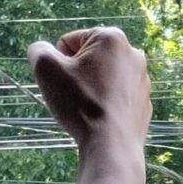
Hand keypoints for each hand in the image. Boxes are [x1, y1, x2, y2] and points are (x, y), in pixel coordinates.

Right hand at [27, 26, 151, 159]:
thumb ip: (38, 50)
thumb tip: (42, 50)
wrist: (111, 146)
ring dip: (89, 89)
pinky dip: (104, 105)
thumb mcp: (45, 69)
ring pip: (102, 79)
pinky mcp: (143, 103)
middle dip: (76, 74)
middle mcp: (133, 54)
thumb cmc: (80, 104)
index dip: (58, 62)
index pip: (69, 41)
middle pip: (88, 59)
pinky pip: (114, 98)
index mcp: (112, 37)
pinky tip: (100, 119)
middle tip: (74, 95)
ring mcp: (142, 80)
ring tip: (87, 108)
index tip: (65, 81)